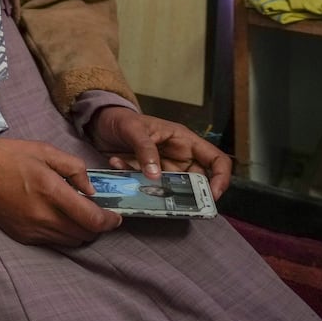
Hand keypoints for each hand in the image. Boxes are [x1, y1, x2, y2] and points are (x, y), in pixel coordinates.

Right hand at [0, 136, 120, 245]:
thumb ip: (73, 168)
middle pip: (84, 235)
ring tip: (79, 214)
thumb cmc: (7, 155)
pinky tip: (59, 217)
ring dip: (81, 232)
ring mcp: (32, 230)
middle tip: (98, 212)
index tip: (115, 215)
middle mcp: (43, 217)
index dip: (109, 221)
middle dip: (97, 227)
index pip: (91, 220)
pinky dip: (63, 233)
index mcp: (50, 192)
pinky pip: (53, 241)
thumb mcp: (44, 150)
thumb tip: (91, 189)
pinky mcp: (22, 236)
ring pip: (70, 242)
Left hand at [88, 106, 232, 199]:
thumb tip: (156, 176)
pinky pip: (146, 187)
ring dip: (155, 189)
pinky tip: (116, 162)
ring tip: (137, 181)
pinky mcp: (146, 177)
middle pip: (196, 182)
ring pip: (171, 189)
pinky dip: (132, 180)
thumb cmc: (122, 119)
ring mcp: (163, 169)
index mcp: (185, 142)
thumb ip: (145, 150)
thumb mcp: (134, 129)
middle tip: (173, 201)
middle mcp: (178, 157)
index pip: (217, 160)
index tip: (213, 196)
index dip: (221, 178)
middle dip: (188, 194)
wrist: (100, 122)